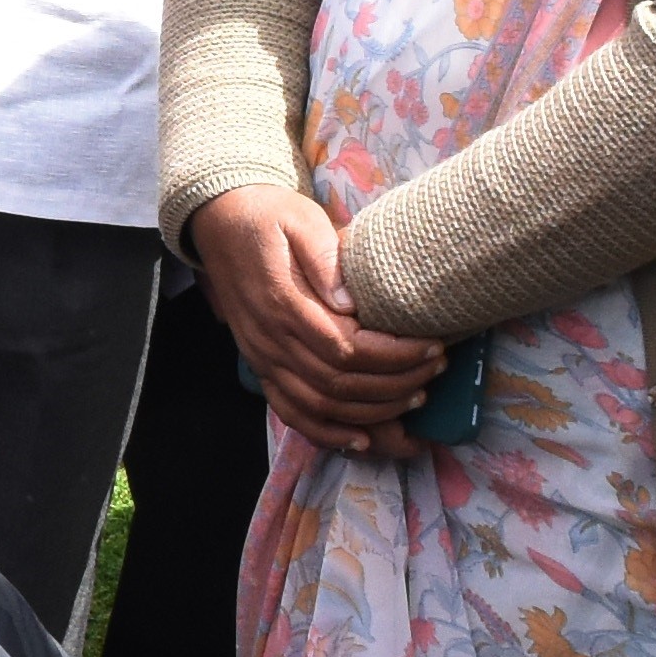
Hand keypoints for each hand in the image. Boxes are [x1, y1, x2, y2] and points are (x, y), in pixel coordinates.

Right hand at [189, 185, 440, 455]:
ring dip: (371, 411)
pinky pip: (290, 410)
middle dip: (395, 384)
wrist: (220, 223)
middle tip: (435, 369)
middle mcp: (269, 339)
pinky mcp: (260, 365)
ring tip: (414, 396)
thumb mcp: (300, 218)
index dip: (394, 356)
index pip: (346, 348)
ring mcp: (261, 357)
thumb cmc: (268, 216)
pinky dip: (326, 432)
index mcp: (281, 302)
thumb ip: (324, 256)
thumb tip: (349, 300)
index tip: (433, 346)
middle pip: (338, 383)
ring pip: (319, 404)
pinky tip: (361, 439)